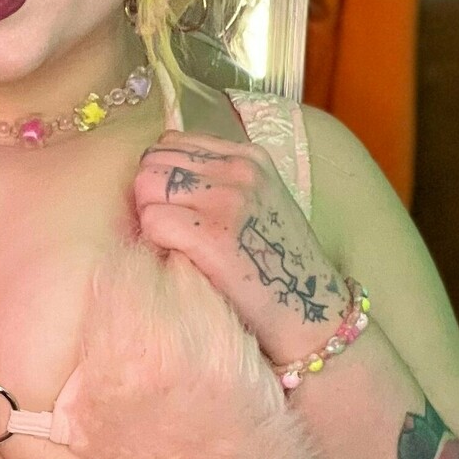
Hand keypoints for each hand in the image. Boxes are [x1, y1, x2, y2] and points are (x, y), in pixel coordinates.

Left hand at [131, 128, 347, 360]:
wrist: (311, 315)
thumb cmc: (275, 266)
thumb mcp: (256, 203)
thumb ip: (215, 180)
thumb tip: (157, 174)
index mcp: (249, 157)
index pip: (170, 142)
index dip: (160, 177)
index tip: (172, 208)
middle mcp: (239, 169)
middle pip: (152, 161)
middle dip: (148, 195)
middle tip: (167, 230)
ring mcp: (228, 199)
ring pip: (146, 185)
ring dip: (148, 216)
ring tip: (172, 243)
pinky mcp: (213, 234)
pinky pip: (152, 219)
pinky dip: (154, 240)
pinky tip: (177, 257)